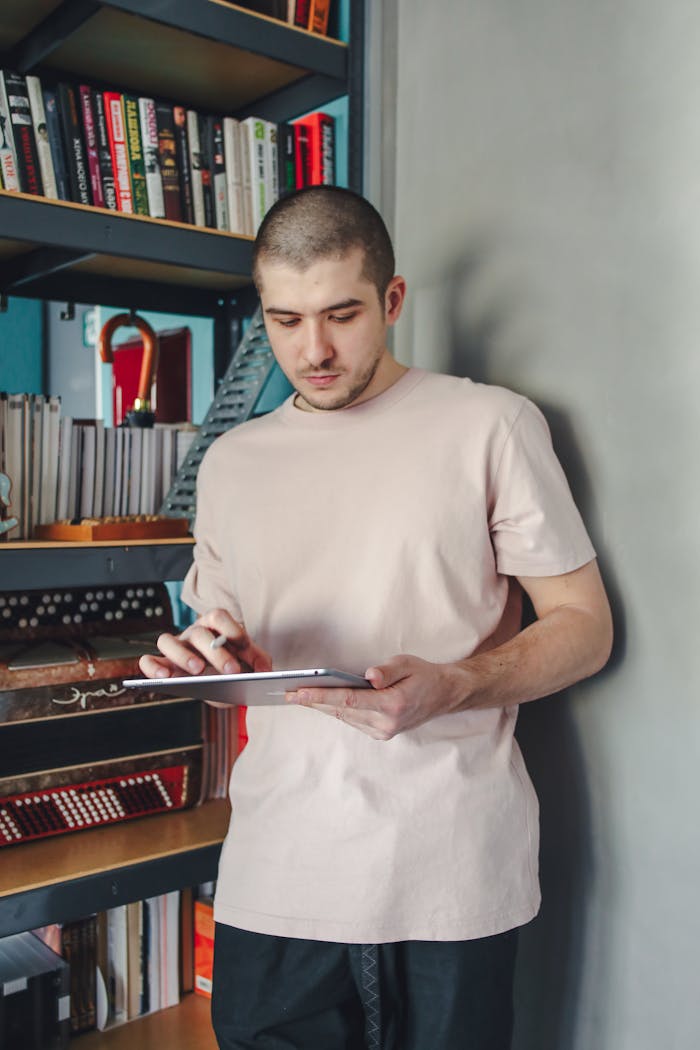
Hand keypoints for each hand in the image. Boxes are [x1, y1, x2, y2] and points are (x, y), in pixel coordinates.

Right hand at [138, 607, 271, 678]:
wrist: (218, 683)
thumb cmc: (231, 666)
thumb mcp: (248, 663)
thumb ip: (259, 662)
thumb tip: (266, 671)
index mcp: (214, 626)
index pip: (218, 616)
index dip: (231, 628)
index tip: (244, 645)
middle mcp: (192, 633)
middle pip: (199, 633)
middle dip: (216, 652)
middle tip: (231, 671)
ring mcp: (175, 648)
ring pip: (167, 640)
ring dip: (182, 655)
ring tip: (197, 671)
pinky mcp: (161, 664)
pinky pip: (147, 661)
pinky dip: (151, 668)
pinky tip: (164, 679)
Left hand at [286, 655, 463, 739]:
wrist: (444, 695)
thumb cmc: (424, 675)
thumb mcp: (408, 663)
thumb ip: (387, 670)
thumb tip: (368, 676)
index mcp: (393, 705)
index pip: (348, 700)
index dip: (321, 695)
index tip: (298, 692)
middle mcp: (386, 723)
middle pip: (341, 711)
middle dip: (313, 702)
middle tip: (287, 694)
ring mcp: (384, 731)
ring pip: (344, 718)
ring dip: (321, 708)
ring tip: (297, 697)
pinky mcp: (381, 733)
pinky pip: (352, 721)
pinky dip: (335, 711)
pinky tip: (320, 702)